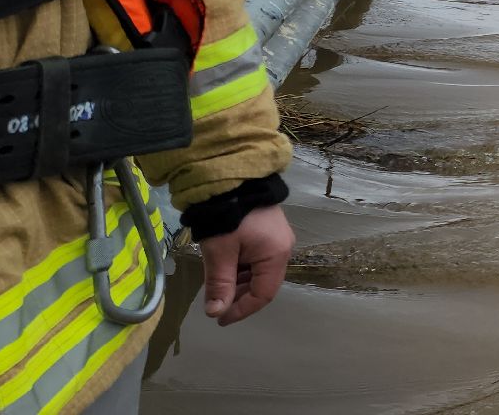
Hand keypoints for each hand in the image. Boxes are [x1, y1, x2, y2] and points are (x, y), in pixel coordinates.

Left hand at [199, 205, 294, 326]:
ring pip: (259, 272)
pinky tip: (224, 270)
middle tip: (216, 306)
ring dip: (239, 284)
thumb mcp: (220, 253)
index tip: (219, 319)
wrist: (229, 178)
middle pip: (263, 284)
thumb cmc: (227, 217)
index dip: (242, 310)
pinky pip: (257, 259)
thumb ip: (220, 285)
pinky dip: (241, 269)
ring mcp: (277, 238)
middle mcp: (283, 249)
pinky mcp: (267, 231)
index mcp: (276, 255)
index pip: (263, 294)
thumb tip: (216, 313)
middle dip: (239, 298)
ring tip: (217, 288)